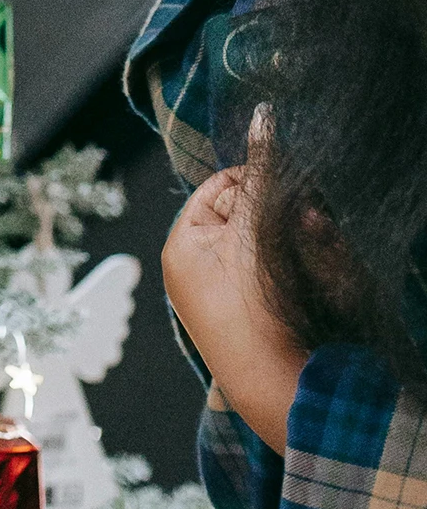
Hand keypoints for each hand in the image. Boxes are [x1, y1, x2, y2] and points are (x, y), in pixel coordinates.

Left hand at [162, 164, 306, 453]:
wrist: (281, 392)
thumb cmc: (255, 312)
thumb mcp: (254, 235)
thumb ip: (261, 177)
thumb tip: (262, 116)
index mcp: (182, 243)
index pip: (220, 186)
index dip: (257, 182)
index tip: (290, 189)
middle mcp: (199, 266)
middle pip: (250, 213)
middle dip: (286, 216)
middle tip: (313, 226)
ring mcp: (229, 293)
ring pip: (275, 241)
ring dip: (305, 242)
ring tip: (319, 251)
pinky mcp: (260, 312)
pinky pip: (286, 271)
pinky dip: (309, 268)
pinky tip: (326, 274)